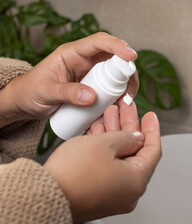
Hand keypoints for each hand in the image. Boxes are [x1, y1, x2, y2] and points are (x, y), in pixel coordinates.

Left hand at [0, 32, 137, 127]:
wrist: (26, 102)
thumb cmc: (31, 91)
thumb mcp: (46, 91)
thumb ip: (67, 93)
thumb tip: (92, 97)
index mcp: (71, 53)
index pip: (98, 42)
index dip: (117, 45)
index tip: (131, 56)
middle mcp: (83, 61)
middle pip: (112, 59)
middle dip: (126, 71)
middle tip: (130, 91)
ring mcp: (88, 75)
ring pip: (113, 75)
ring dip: (123, 87)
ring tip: (125, 102)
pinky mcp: (90, 88)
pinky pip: (107, 89)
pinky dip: (115, 97)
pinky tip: (116, 107)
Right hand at [44, 102, 161, 222]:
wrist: (45, 193)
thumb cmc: (73, 172)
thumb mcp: (105, 144)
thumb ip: (126, 138)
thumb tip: (136, 139)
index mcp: (135, 180)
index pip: (152, 150)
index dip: (152, 129)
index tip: (150, 115)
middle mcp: (127, 190)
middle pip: (133, 151)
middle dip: (127, 126)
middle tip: (124, 109)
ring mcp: (112, 192)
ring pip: (118, 156)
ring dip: (113, 133)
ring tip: (108, 114)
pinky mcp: (98, 190)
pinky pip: (107, 164)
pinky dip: (104, 147)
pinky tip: (98, 131)